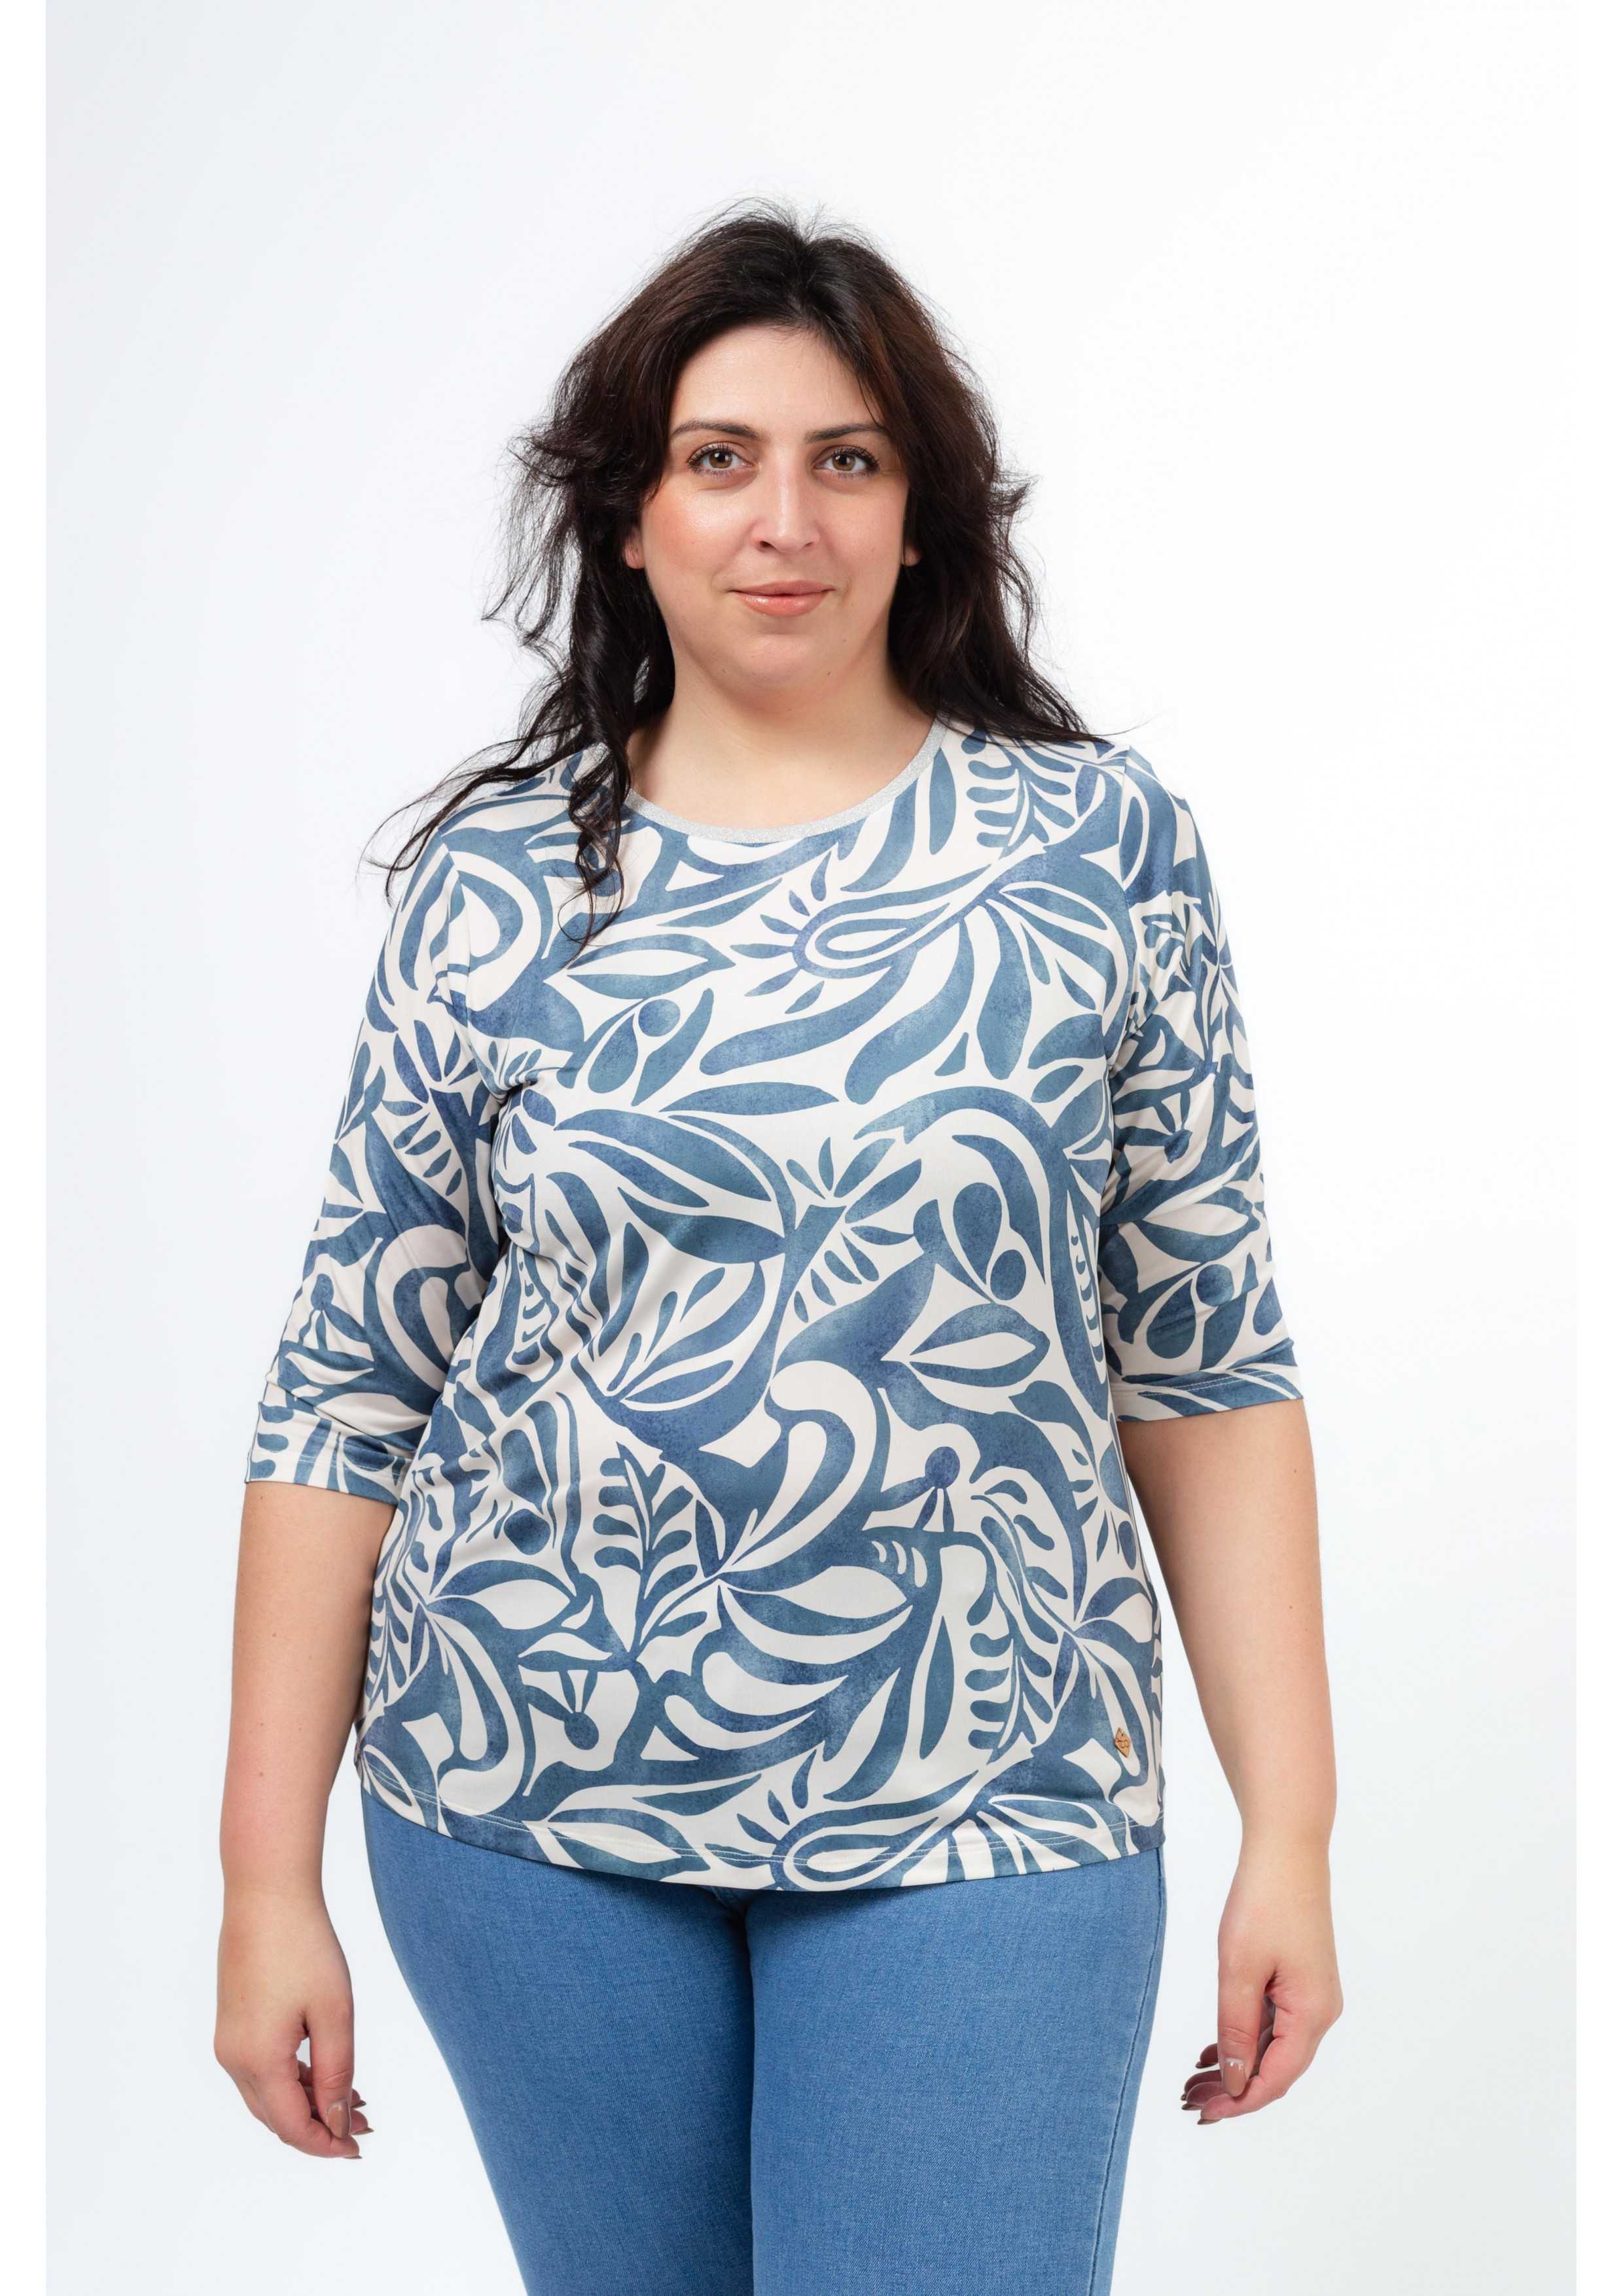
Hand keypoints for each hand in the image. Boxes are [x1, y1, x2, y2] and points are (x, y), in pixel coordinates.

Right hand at [215, 1886, 373, 2158]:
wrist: (265, 1895)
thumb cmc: (303, 1947)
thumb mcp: (333, 2012)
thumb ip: (336, 2073)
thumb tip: (337, 2122)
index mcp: (258, 2061)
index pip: (292, 2125)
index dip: (325, 2143)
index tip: (358, 2147)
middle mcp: (234, 2059)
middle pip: (276, 2117)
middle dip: (319, 2127)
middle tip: (363, 2124)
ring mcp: (229, 2041)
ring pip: (268, 2095)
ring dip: (307, 2103)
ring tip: (353, 2100)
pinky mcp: (232, 2023)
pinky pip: (260, 2069)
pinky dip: (292, 2079)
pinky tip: (323, 2070)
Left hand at [1181, 1834, 1342, 2125]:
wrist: (1287, 1850)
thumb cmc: (1264, 1902)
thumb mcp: (1239, 1969)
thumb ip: (1237, 2029)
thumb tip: (1237, 2082)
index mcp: (1312, 2014)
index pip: (1276, 2079)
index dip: (1239, 2103)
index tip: (1203, 2114)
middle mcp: (1320, 2012)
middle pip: (1276, 2068)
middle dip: (1233, 2089)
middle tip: (1189, 2101)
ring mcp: (1312, 1996)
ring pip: (1273, 2047)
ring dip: (1236, 2066)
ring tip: (1193, 2081)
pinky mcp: (1301, 1980)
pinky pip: (1274, 2024)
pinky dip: (1245, 2039)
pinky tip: (1214, 2051)